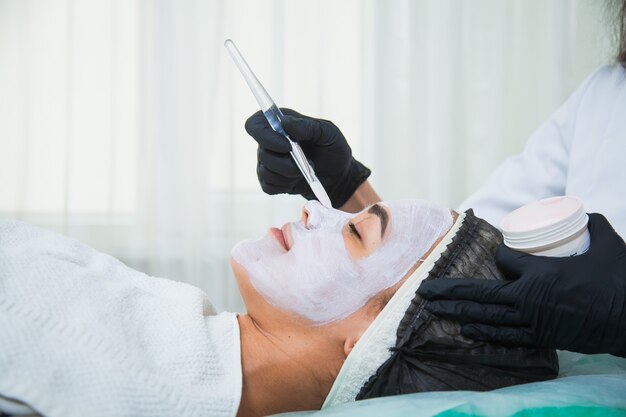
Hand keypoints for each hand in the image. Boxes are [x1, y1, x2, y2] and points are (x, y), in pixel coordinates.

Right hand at [245, 108, 370, 207]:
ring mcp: (267, 163)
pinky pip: (268, 186)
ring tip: (306, 171)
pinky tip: (298, 180)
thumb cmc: (333, 148)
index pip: (254, 125)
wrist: (338, 175)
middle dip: (285, 162)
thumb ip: (306, 126)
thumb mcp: (327, 132)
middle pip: (262, 152)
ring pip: (266, 171)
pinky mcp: (270, 181)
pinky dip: (285, 186)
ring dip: (289, 174)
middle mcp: (269, 142)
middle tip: (308, 163)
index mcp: (279, 124)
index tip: (287, 145)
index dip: (264, 135)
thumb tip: (284, 122)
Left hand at [417, 213, 625, 355]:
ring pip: (486, 316)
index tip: (499, 254)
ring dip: (457, 311)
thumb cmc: (620, 281)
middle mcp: (528, 297)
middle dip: (449, 290)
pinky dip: (483, 333)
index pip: (504, 260)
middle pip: (480, 293)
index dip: (499, 256)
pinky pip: (504, 336)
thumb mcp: (609, 245)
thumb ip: (595, 226)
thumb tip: (587, 215)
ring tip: (433, 308)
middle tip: (424, 290)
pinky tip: (465, 329)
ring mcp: (532, 320)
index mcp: (540, 271)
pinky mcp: (540, 337)